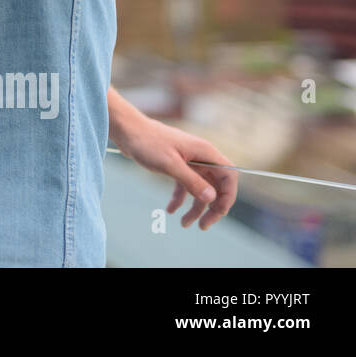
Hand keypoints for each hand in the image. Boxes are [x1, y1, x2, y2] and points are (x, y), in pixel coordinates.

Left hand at [117, 116, 238, 229]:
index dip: (227, 196)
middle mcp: (201, 157)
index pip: (229, 177)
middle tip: (203, 226)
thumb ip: (191, 181)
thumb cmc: (147, 142)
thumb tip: (212, 198)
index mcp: (205, 152)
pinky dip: (179, 198)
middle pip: (216, 186)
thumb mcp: (169, 164)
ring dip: (194, 207)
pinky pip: (184, 185)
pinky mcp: (176, 165)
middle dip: (211, 207)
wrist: (126, 130)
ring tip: (184, 224)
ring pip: (199, 188)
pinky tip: (170, 210)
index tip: (218, 213)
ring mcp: (189, 161)